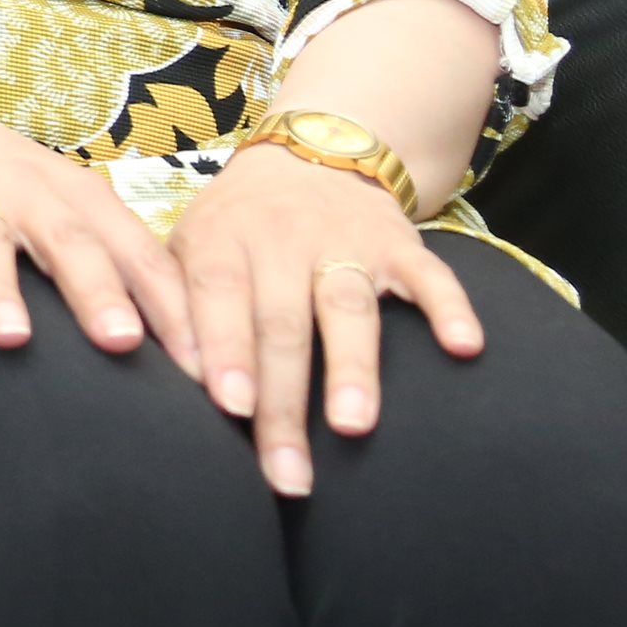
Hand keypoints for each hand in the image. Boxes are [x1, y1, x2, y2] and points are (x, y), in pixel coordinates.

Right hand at [0, 104, 198, 370]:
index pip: (139, 256)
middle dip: (97, 292)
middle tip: (122, 344)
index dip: (174, 311)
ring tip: (11, 338)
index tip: (204, 372)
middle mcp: (28, 192)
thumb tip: (176, 353)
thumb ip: (107, 265)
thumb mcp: (61, 209)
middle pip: (70, 242)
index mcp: (79, 198)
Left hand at [168, 140, 483, 495]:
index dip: (226, 349)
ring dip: (352, 368)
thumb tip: (161, 387)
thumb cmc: (236, 226)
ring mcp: (345, 240)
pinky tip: (465, 348)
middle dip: (284, 401)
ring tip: (353, 428)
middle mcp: (282, 237)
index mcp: (222, 239)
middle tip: (287, 473)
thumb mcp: (189, 245)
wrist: (309, 153)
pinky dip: (450, 309)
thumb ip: (174, 305)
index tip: (230, 408)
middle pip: (282, 323)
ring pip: (348, 306)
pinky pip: (430, 275)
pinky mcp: (400, 244)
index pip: (218, 296)